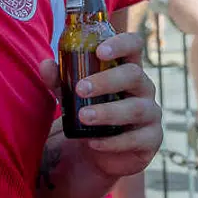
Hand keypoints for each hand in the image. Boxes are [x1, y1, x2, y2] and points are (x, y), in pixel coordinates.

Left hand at [37, 32, 161, 177]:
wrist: (97, 154)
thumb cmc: (89, 112)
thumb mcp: (71, 95)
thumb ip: (60, 80)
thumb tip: (46, 65)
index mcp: (127, 68)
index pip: (134, 45)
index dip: (121, 43)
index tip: (99, 51)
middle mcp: (143, 88)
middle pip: (134, 75)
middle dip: (107, 80)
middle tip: (81, 88)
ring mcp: (151, 113)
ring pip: (136, 108)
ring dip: (108, 112)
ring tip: (84, 117)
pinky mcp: (151, 139)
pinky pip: (137, 139)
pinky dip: (114, 142)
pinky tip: (94, 142)